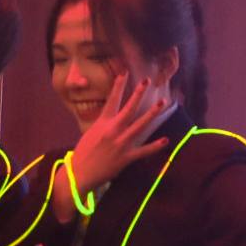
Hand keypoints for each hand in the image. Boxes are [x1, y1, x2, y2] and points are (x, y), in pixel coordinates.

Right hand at [60, 72, 169, 211]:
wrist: (80, 173)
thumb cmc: (84, 152)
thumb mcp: (91, 133)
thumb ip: (103, 124)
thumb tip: (112, 116)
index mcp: (102, 123)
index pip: (111, 100)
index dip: (118, 86)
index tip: (124, 73)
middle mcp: (112, 130)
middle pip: (128, 109)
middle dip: (138, 94)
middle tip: (146, 81)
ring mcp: (120, 143)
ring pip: (139, 126)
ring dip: (151, 114)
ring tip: (162, 103)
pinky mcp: (126, 157)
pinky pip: (143, 151)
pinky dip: (155, 146)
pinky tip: (165, 140)